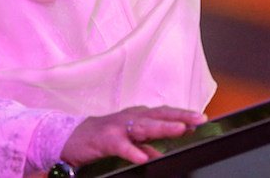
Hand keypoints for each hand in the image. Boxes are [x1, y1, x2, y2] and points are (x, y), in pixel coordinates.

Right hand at [60, 105, 207, 166]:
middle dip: (180, 116)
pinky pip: (120, 146)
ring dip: (163, 127)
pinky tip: (144, 157)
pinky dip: (132, 151)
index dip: (183, 114)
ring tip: (181, 130)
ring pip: (143, 126)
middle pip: (159, 115)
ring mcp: (117, 127)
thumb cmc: (101, 138)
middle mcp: (129, 118)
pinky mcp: (104, 140)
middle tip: (199, 119)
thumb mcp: (127, 140)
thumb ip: (145, 144)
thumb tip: (163, 152)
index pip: (164, 113)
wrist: (68, 137)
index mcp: (136, 116)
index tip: (201, 118)